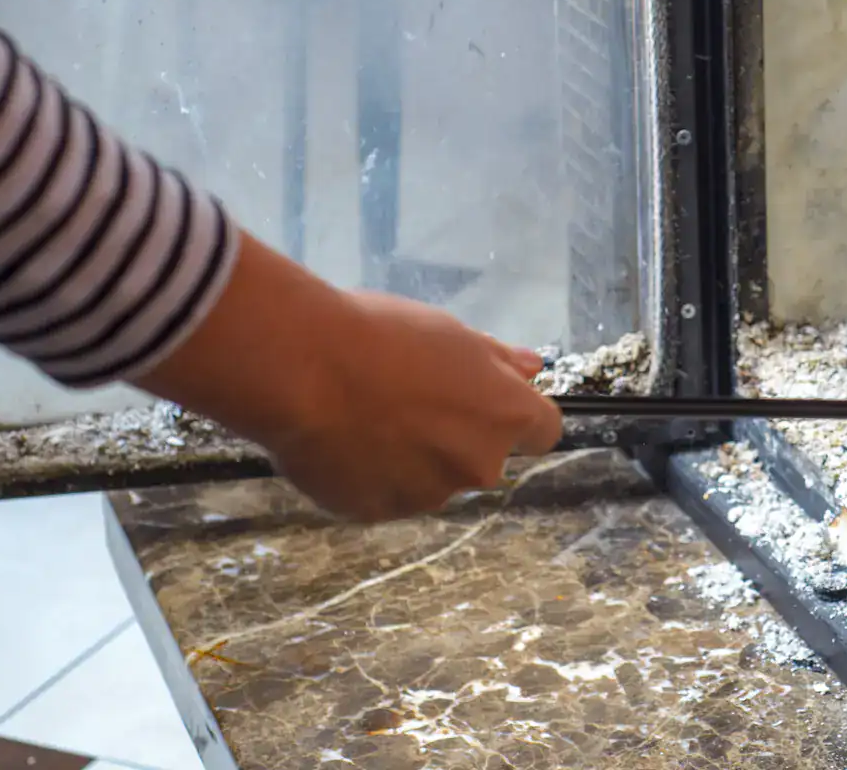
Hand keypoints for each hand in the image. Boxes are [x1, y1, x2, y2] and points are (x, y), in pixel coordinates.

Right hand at [137, 235, 563, 520]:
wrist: (304, 369)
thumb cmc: (382, 336)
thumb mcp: (452, 333)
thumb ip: (496, 360)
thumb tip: (530, 369)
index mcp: (505, 415)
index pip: (543, 431)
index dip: (518, 418)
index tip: (490, 403)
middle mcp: (477, 464)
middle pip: (482, 458)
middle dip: (456, 437)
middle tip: (409, 399)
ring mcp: (427, 494)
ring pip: (430, 479)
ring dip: (411, 458)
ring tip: (365, 416)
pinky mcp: (377, 512)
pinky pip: (383, 495)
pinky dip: (370, 475)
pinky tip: (341, 440)